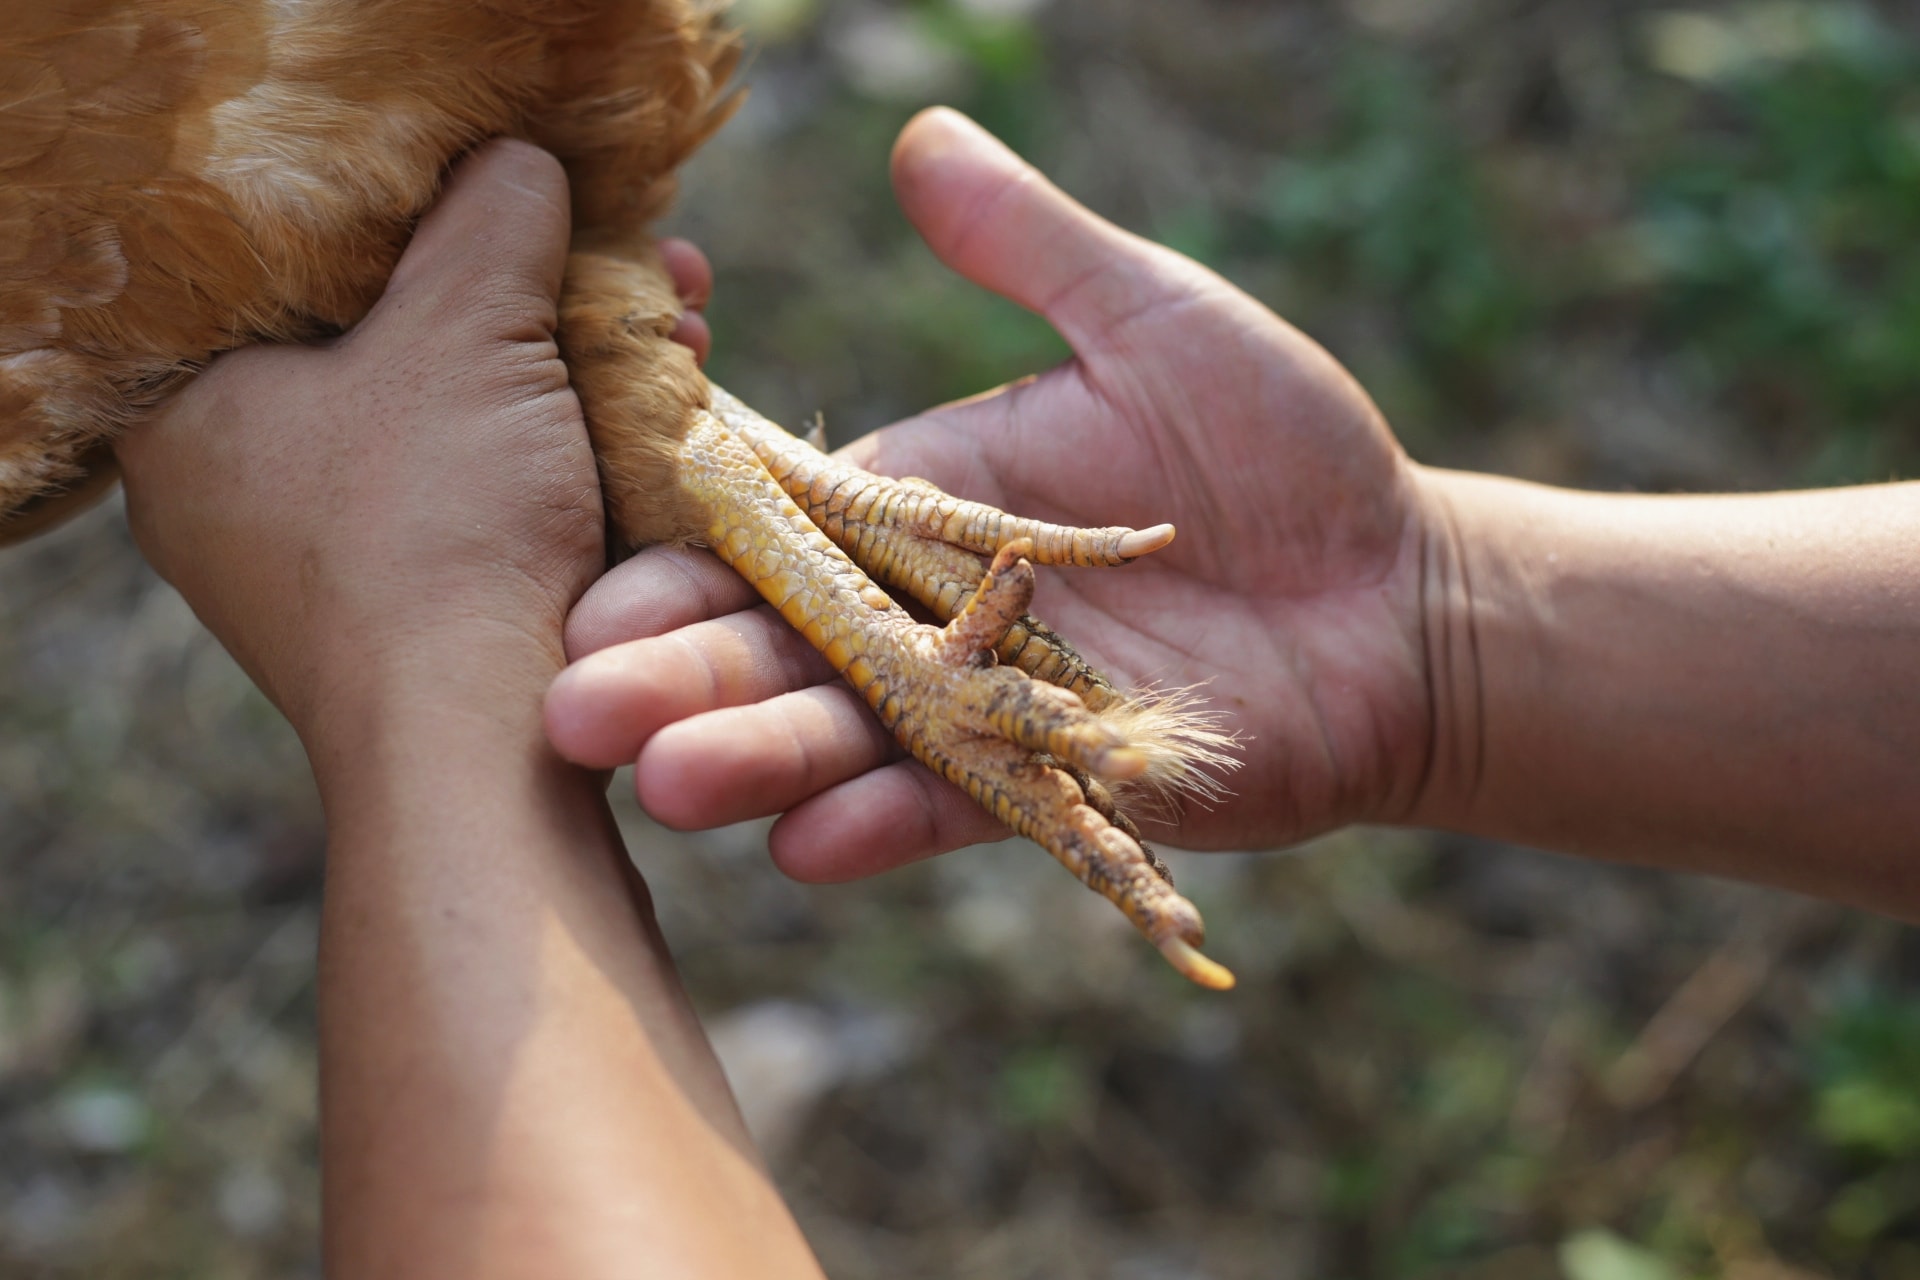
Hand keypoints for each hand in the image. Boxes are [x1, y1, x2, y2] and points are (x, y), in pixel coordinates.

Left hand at [118, 139, 712, 760]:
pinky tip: (651, 412)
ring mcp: (319, 559)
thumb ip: (493, 218)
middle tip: (631, 263)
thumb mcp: (470, 332)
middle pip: (396, 337)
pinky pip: (481, 491)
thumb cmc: (440, 533)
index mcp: (192, 407)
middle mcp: (235, 486)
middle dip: (531, 293)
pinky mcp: (404, 610)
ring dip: (569, 366)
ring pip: (455, 418)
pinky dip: (561, 446)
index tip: (533, 193)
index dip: (432, 210)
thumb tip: (524, 160)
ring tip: (677, 333)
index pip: (306, 260)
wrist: (482, 749)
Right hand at [545, 109, 1440, 878]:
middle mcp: (924, 610)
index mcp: (919, 498)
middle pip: (776, 639)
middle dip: (673, 672)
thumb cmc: (1283, 449)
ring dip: (753, 755)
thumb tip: (918, 133)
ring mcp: (982, 705)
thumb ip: (1032, 246)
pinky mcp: (1052, 786)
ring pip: (844, 730)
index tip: (584, 561)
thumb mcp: (1153, 321)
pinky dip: (885, 823)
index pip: (770, 519)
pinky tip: (808, 841)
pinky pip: (955, 807)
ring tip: (663, 780)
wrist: (1399, 596)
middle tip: (567, 706)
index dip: (676, 542)